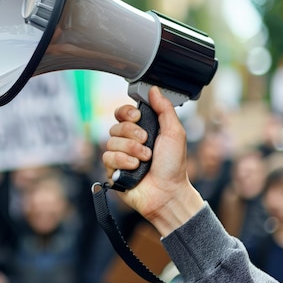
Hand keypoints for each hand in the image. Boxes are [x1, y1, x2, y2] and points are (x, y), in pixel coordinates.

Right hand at [102, 86, 203, 235]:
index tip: (138, 118)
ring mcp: (119, 156)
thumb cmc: (173, 166)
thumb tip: (154, 90)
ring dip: (131, 150)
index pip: (122, 113)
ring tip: (144, 160)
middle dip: (132, 134)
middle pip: (116, 126)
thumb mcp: (174, 133)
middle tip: (146, 143)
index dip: (126, 113)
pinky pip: (108, 158)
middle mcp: (127, 141)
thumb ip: (164, 109)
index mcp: (141, 130)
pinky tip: (134, 169)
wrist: (168, 193)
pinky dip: (123, 162)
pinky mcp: (111, 170)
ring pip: (111, 142)